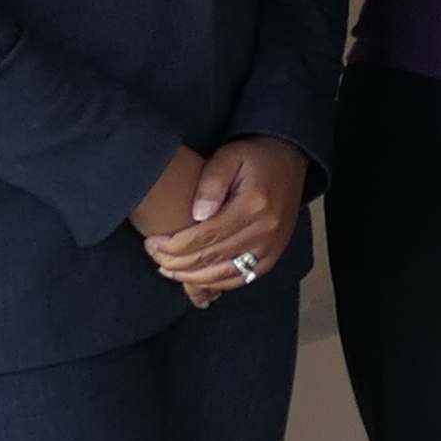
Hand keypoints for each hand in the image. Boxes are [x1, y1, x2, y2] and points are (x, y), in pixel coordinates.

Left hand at [145, 139, 302, 297]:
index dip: (173, 245)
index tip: (152, 243)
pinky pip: (242, 278)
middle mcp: (266, 230)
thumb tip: (197, 213)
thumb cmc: (254, 157)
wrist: (289, 161)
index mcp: (253, 206)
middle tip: (154, 256)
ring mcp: (272, 246)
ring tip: (168, 269)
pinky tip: (196, 278)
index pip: (205, 236)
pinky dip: (217, 283)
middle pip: (212, 258)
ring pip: (225, 274)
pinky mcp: (273, 254)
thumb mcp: (228, 157)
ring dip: (192, 277)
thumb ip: (210, 183)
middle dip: (176, 262)